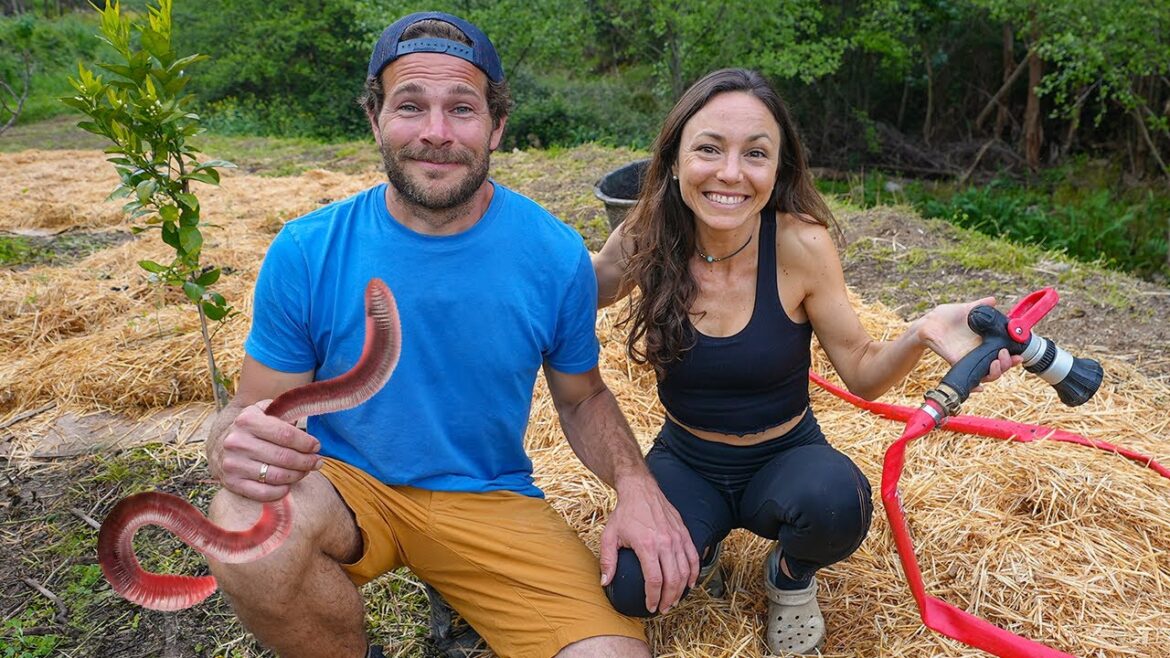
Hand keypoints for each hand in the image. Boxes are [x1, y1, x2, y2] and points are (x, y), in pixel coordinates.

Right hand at [211, 400, 322, 501]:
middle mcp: (237, 442)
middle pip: (283, 457)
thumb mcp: (264, 411)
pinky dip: (281, 491)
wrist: (221, 444)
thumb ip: (284, 412)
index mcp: (247, 420)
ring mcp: (233, 464)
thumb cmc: (253, 427)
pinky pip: (263, 492)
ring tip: (306, 471)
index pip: (285, 434)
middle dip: (306, 461)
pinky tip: (289, 484)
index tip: (316, 446)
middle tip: (317, 462)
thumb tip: (307, 418)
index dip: (306, 443)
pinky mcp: (231, 482)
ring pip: (276, 476)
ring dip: (297, 475)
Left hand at [598, 475, 698, 614]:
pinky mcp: (684, 533)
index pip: (655, 579)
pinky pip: (694, 557)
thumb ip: (608, 560)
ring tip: (674, 600)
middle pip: (673, 579)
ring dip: (681, 589)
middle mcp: (665, 542)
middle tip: (663, 608)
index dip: (653, 596)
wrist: (641, 490)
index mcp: (647, 545)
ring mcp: (677, 538)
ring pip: (685, 571)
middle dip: (669, 598)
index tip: (650, 606)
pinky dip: (694, 573)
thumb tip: (605, 582)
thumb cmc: (624, 514)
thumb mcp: (609, 536)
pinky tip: (690, 583)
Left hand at [917, 296, 1020, 385]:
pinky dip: (975, 387)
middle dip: (1007, 365)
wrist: (928, 323)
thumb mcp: (966, 309)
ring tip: (995, 362)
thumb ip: (980, 306)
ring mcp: (969, 360)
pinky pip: (968, 379)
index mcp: (984, 342)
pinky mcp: (958, 364)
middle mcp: (979, 353)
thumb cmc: (946, 316)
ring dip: (996, 372)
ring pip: (987, 374)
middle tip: (1005, 355)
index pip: (1003, 353)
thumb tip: (993, 300)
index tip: (1019, 354)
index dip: (1013, 357)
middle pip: (999, 366)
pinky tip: (980, 387)